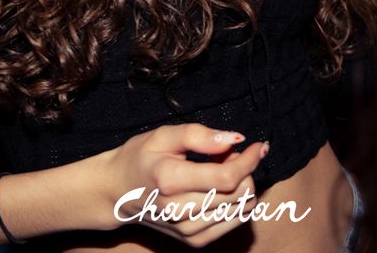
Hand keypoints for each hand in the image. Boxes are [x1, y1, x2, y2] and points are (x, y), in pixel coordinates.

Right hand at [101, 124, 267, 246]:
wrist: (117, 193)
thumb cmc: (141, 158)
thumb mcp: (164, 135)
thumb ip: (199, 135)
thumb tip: (235, 139)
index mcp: (170, 179)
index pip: (226, 178)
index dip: (249, 161)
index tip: (259, 146)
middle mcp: (178, 210)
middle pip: (238, 194)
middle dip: (245, 170)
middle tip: (229, 155)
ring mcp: (186, 229)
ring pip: (241, 209)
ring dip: (241, 186)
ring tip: (220, 171)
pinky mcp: (194, 241)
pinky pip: (234, 222)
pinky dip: (236, 203)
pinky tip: (219, 189)